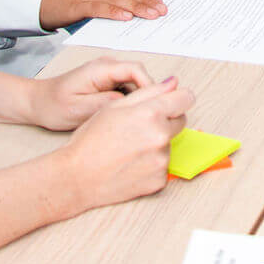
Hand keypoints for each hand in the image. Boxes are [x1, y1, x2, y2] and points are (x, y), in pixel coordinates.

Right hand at [53, 73, 193, 207]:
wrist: (77, 177)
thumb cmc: (90, 141)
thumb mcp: (115, 106)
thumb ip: (149, 91)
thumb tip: (172, 83)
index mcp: (151, 113)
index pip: (186, 98)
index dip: (177, 98)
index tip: (172, 101)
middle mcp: (160, 136)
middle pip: (180, 121)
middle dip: (165, 121)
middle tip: (138, 127)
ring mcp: (161, 160)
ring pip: (169, 144)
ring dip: (156, 144)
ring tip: (129, 149)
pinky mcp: (159, 181)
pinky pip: (163, 166)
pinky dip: (151, 164)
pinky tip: (130, 164)